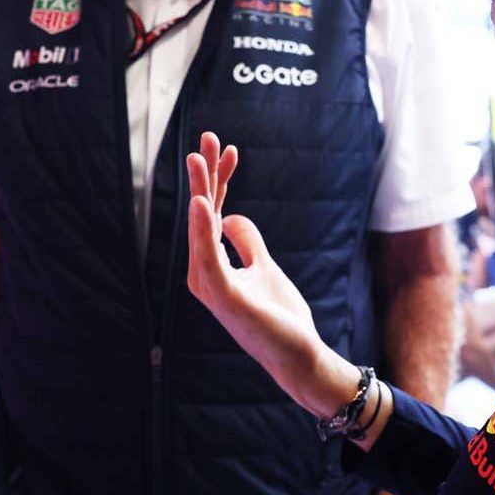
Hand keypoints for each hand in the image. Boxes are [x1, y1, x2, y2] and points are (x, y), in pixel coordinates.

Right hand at [186, 132, 352, 417]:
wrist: (296, 357)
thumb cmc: (279, 317)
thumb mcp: (265, 267)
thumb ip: (247, 240)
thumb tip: (230, 215)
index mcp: (211, 266)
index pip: (212, 213)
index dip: (219, 179)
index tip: (227, 148)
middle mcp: (203, 274)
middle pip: (202, 215)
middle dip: (204, 174)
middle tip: (207, 138)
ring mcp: (211, 286)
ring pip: (200, 229)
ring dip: (199, 191)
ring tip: (198, 159)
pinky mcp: (224, 298)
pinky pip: (209, 257)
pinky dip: (203, 229)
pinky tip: (203, 203)